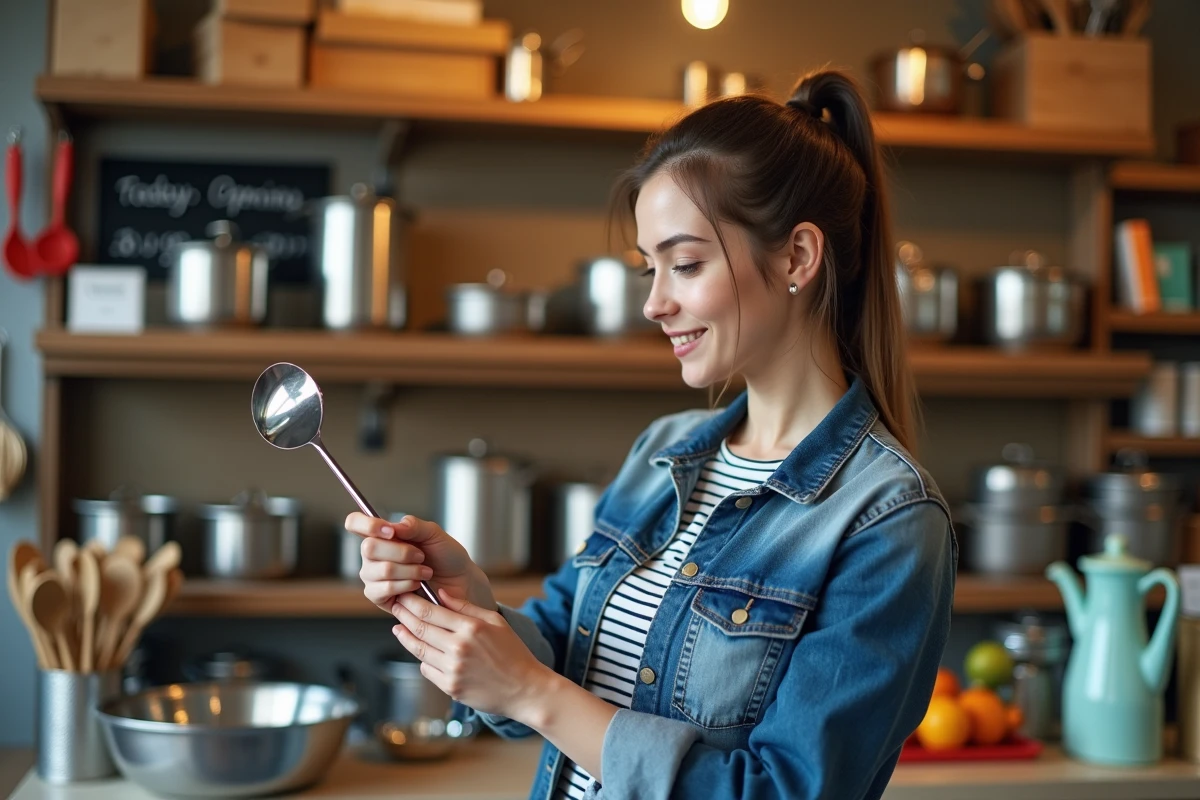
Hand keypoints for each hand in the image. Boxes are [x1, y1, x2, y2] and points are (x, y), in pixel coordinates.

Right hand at [346, 513, 495, 612]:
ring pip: (382, 570)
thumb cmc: (446, 556)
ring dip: (410, 570)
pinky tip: (417, 585)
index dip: (366, 524)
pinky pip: (385, 589)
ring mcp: (372, 577)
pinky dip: (406, 585)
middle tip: (421, 556)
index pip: (355, 523)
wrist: (460, 581)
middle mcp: (372, 555)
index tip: (389, 531)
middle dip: (402, 552)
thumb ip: (413, 525)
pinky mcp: (378, 597)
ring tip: (425, 572)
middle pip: (368, 548)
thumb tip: (393, 526)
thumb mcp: (434, 534)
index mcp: (381, 535)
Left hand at [391, 588, 549, 720]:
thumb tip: (439, 593)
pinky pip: (427, 670)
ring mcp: (453, 669)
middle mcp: (459, 648)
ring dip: (405, 638)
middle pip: (419, 629)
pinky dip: (423, 660)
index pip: (430, 611)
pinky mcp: (451, 688)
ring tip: (398, 629)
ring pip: (419, 650)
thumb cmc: (513, 653)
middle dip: (403, 616)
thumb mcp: (494, 622)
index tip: (403, 596)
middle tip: (394, 607)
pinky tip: (422, 653)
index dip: (411, 602)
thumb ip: (465, 606)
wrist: (524, 689)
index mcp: (471, 627)